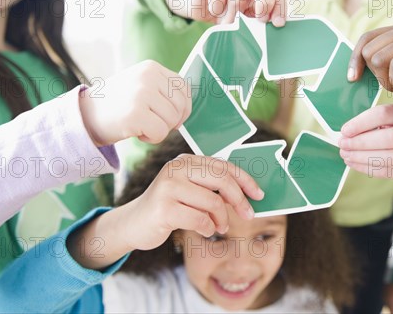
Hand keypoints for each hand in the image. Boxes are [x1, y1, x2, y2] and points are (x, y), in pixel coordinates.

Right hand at [79, 60, 191, 145]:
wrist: (85, 114)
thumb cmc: (117, 104)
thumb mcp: (140, 84)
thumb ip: (162, 89)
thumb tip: (187, 107)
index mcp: (151, 67)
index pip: (183, 88)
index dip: (183, 107)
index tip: (173, 118)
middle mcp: (148, 77)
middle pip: (180, 105)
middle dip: (172, 121)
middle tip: (154, 124)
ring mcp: (142, 94)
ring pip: (172, 120)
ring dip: (160, 130)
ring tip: (142, 126)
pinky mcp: (136, 113)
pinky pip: (161, 132)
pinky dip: (152, 138)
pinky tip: (137, 133)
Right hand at [119, 154, 263, 251]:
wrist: (133, 224)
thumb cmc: (168, 207)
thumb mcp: (189, 190)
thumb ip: (211, 186)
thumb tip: (247, 192)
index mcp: (185, 161)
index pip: (223, 165)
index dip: (245, 180)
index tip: (258, 194)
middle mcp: (176, 169)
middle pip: (222, 180)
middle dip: (240, 199)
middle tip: (248, 214)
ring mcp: (168, 187)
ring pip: (213, 202)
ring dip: (222, 219)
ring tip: (219, 226)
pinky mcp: (164, 209)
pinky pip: (200, 220)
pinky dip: (208, 228)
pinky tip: (204, 230)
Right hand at [166, 0, 286, 25]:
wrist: (199, 4)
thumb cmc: (227, 10)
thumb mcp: (247, 12)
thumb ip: (260, 14)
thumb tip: (274, 25)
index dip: (280, 4)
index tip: (277, 24)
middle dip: (264, 1)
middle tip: (259, 19)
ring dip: (233, 16)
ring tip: (227, 21)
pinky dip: (217, 11)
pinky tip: (214, 11)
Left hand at [339, 105, 392, 178]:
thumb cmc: (385, 126)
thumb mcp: (376, 118)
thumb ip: (362, 124)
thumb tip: (345, 136)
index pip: (383, 115)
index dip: (361, 123)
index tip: (345, 131)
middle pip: (389, 139)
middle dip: (361, 143)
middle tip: (343, 145)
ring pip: (389, 158)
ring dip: (362, 157)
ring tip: (346, 155)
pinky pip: (385, 171)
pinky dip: (365, 168)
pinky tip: (353, 162)